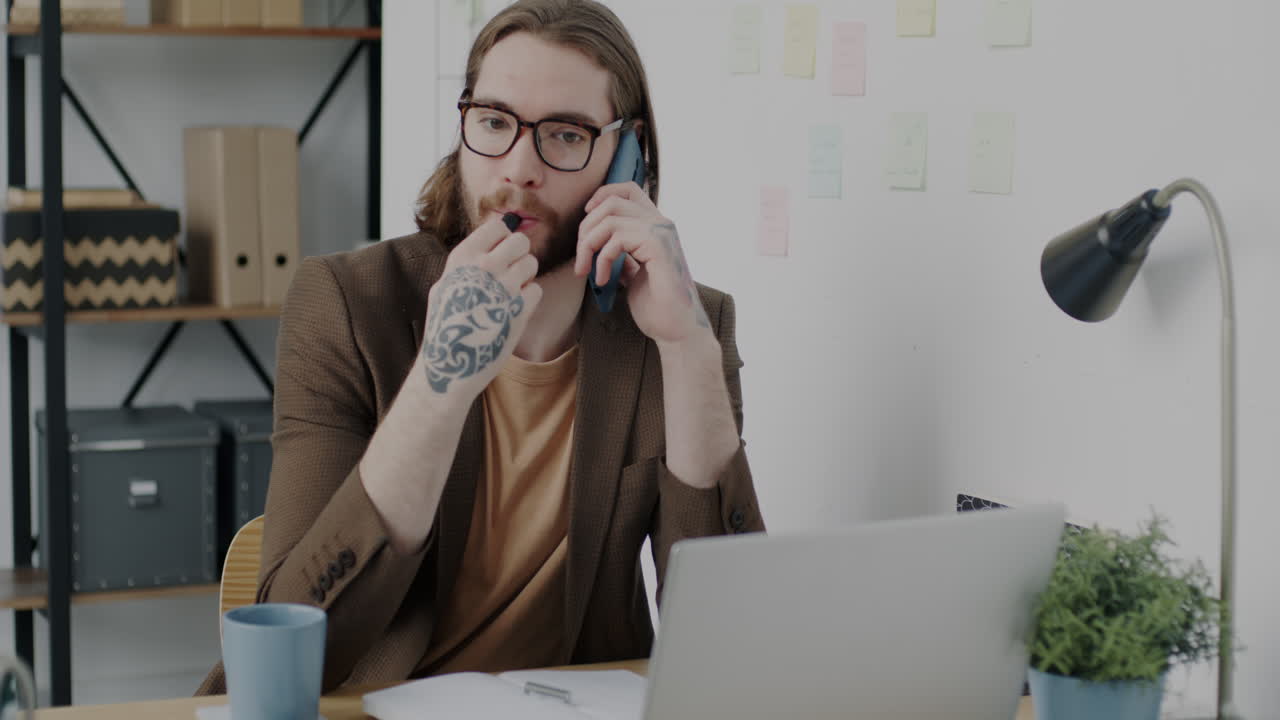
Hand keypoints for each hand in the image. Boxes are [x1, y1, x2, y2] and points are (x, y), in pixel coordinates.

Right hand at [419, 216, 542, 400]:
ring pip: (532, 263)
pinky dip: (529, 299)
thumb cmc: (446, 324)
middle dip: (519, 255)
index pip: (497, 226)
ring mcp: (504, 288)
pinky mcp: (520, 310)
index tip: (498, 253)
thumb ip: (470, 261)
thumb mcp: (446, 284)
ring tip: (510, 292)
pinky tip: (513, 309)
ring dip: (526, 276)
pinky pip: (537, 289)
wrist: (450, 363)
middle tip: (510, 272)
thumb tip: (497, 234)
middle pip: (521, 241)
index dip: (503, 238)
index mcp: (463, 257)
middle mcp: (484, 267)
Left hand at [576, 182, 709, 344]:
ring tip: (587, 271)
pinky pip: (617, 239)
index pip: (629, 189)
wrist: (677, 330)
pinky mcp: (658, 246)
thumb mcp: (634, 274)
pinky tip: (603, 280)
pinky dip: (601, 259)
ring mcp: (661, 233)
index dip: (602, 196)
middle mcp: (661, 224)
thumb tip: (601, 245)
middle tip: (581, 258)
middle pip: (613, 201)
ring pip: (610, 218)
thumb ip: (623, 255)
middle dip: (586, 228)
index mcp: (656, 227)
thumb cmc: (657, 307)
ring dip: (589, 245)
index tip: (587, 222)